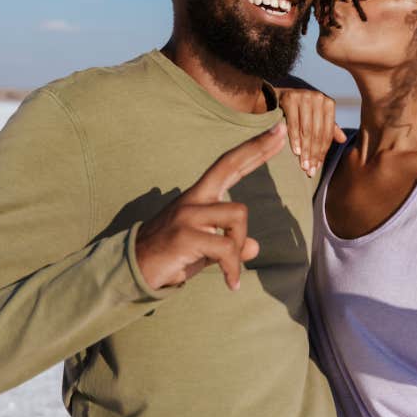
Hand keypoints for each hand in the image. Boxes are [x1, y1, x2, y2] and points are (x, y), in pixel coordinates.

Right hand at [135, 123, 286, 290]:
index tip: (276, 132)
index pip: (230, 166)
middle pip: (229, 164)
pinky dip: (233, 269)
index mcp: (199, 197)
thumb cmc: (172, 257)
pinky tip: (231, 284)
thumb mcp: (206, 249)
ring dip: (240, 245)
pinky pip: (227, 248)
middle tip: (283, 132)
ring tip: (230, 268)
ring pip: (238, 216)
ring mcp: (188, 214)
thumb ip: (230, 245)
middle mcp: (194, 198)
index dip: (253, 150)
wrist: (133, 270)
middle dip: (258, 148)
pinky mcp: (186, 235)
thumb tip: (255, 247)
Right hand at [277, 88, 346, 176]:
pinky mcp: (290, 98)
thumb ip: (330, 128)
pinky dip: (294, 139)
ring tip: (303, 165)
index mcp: (328, 103)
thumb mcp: (317, 118)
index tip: (318, 167)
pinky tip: (295, 152)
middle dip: (314, 154)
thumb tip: (344, 140)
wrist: (278, 97)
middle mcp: (318, 97)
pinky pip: (293, 123)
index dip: (323, 151)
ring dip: (305, 150)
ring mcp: (304, 96)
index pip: (327, 132)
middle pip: (318, 132)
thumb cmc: (301, 111)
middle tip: (310, 170)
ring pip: (306, 130)